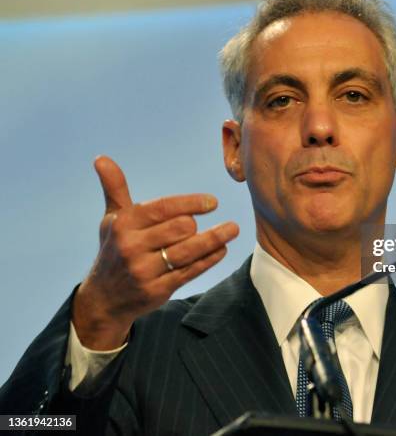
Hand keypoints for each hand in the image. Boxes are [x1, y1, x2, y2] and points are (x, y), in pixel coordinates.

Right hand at [72, 155, 238, 349]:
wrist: (104, 298)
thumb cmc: (114, 248)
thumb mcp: (112, 218)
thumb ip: (115, 188)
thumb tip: (102, 158)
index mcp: (123, 224)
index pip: (163, 208)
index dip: (191, 203)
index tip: (212, 202)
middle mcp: (131, 247)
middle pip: (179, 229)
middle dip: (196, 225)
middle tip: (207, 222)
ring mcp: (144, 271)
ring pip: (188, 251)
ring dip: (214, 239)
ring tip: (233, 229)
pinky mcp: (157, 290)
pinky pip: (190, 271)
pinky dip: (209, 259)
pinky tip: (221, 249)